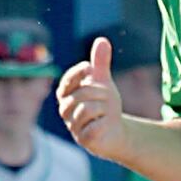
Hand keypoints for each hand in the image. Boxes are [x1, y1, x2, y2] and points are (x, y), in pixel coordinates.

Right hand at [55, 38, 127, 163]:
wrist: (115, 132)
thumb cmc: (104, 105)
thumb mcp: (103, 82)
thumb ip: (100, 63)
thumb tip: (101, 40)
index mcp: (66, 94)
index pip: (68, 80)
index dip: (79, 72)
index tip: (91, 68)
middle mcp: (66, 110)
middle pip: (82, 94)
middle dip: (101, 93)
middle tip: (108, 98)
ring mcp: (73, 126)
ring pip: (87, 109)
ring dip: (104, 108)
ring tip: (106, 112)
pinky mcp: (84, 140)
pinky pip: (94, 127)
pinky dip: (105, 123)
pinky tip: (106, 124)